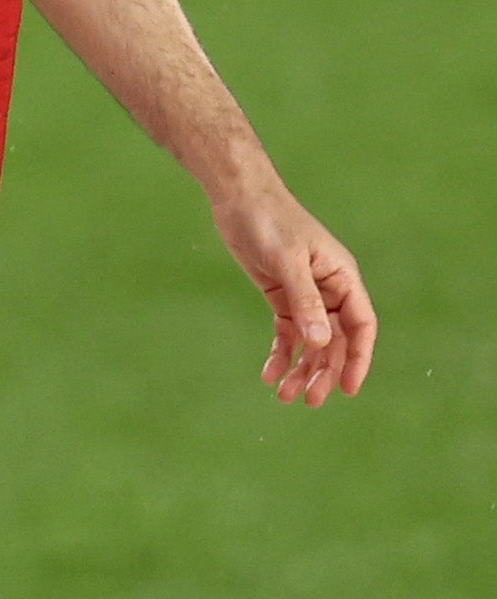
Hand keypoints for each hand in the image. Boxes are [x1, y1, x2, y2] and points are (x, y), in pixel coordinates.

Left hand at [211, 180, 376, 407]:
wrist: (238, 197)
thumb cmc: (270, 220)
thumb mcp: (288, 260)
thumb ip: (304, 300)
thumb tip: (321, 342)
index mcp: (343, 279)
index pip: (361, 327)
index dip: (358, 359)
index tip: (348, 389)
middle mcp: (330, 291)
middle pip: (335, 341)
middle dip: (324, 372)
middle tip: (308, 400)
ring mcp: (306, 295)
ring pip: (311, 342)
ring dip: (301, 368)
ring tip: (285, 396)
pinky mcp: (281, 296)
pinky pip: (287, 332)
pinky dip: (281, 353)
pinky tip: (269, 374)